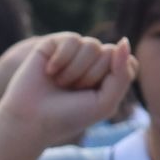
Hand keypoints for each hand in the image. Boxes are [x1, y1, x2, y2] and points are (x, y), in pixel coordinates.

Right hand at [0, 34, 136, 145]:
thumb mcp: (105, 102)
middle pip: (111, 52)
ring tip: (61, 83)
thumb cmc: (69, 115)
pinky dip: (62, 59)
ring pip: (92, 45)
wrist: (30, 120)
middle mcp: (93, 61)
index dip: (115, 78)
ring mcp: (74, 51)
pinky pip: (72, 40)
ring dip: (76, 70)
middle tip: (73, 91)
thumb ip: (123, 73)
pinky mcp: (54, 43)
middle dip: (92, 76)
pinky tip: (49, 71)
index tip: (96, 96)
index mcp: (109, 76)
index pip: (129, 62)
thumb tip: (123, 41)